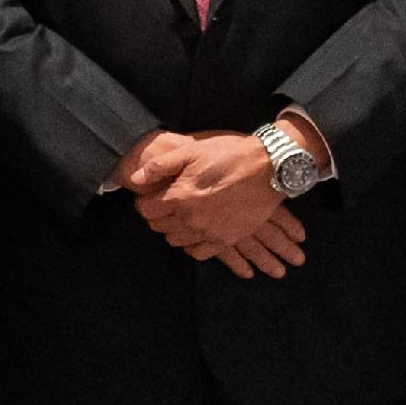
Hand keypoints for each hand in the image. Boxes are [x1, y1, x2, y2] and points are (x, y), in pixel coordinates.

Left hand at [127, 131, 296, 265]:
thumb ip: (161, 166)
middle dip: (158, 215)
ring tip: (183, 214)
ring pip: (176, 241)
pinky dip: (193, 244)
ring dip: (174, 229)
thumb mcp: (192, 151)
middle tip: (167, 202)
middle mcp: (191, 220)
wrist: (269, 168)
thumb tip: (137, 179)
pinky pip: (198, 253)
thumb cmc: (229, 155)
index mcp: (179, 197)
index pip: (146, 210)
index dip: (146, 200)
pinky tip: (197, 230)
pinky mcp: (226, 240)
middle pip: (159, 227)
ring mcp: (209, 233)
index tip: (153, 194)